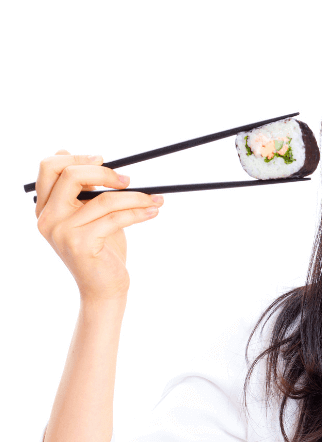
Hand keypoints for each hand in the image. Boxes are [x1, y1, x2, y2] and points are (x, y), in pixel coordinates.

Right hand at [35, 150, 163, 301]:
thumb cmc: (100, 248)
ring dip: (136, 197)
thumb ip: (81, 189)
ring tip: (155, 199)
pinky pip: (116, 217)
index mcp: (45, 207)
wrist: (104, 287)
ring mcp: (62, 231)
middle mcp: (47, 218)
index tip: (103, 160)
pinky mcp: (81, 243)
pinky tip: (153, 211)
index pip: (49, 167)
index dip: (77, 158)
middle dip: (105, 173)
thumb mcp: (89, 214)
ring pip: (104, 199)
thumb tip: (75, 154)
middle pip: (70, 175)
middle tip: (128, 180)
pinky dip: (140, 211)